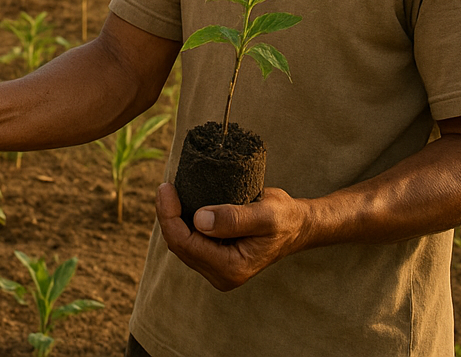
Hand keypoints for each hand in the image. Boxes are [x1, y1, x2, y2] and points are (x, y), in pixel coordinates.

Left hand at [155, 182, 307, 290]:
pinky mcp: (216, 258)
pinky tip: (179, 203)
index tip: (166, 187)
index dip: (169, 215)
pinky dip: (180, 221)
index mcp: (232, 268)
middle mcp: (222, 274)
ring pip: (180, 244)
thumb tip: (198, 220)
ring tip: (169, 192)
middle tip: (165, 186)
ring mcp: (218, 268)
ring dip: (171, 218)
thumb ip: (233, 218)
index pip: (185, 243)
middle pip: (178, 245)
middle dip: (166, 215)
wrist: (295, 225)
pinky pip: (188, 241)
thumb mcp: (263, 214)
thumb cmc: (283, 218)